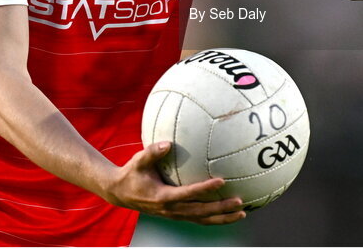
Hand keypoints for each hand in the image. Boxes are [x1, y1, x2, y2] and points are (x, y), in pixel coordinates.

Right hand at [103, 142, 245, 224]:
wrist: (120, 193)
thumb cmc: (131, 174)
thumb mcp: (138, 161)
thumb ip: (153, 152)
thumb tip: (168, 143)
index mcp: (163, 197)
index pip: (188, 194)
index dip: (205, 189)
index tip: (221, 182)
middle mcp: (171, 209)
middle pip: (201, 212)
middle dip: (221, 208)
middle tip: (240, 202)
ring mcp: (175, 214)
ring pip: (202, 219)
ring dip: (223, 218)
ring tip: (242, 213)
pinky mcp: (177, 215)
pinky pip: (199, 218)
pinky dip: (215, 218)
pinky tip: (228, 213)